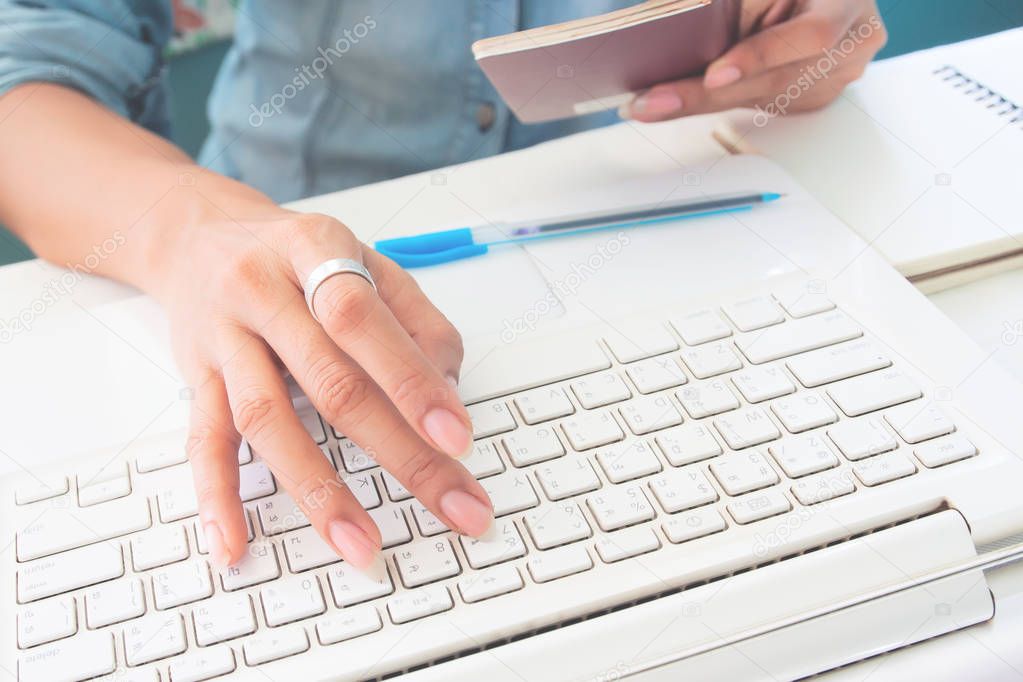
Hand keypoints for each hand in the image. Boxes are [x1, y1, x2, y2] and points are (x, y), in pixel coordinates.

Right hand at [146, 178, 492, 568]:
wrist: (197, 236)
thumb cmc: (297, 255)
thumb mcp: (365, 259)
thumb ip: (415, 318)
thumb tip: (449, 392)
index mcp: (316, 251)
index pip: (364, 318)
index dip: (411, 380)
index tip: (456, 436)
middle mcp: (263, 292)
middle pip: (330, 382)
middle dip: (400, 453)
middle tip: (452, 505)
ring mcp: (223, 338)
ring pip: (267, 420)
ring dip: (318, 491)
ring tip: (361, 545)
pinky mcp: (196, 377)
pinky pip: (203, 441)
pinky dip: (218, 496)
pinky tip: (234, 544)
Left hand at [622, 0, 886, 120]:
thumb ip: (738, 7)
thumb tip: (683, 19)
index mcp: (846, 3)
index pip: (810, 36)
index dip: (759, 57)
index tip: (713, 74)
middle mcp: (850, 45)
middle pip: (774, 81)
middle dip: (706, 94)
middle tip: (653, 101)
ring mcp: (834, 76)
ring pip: (761, 98)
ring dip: (701, 103)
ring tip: (650, 102)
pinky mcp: (812, 96)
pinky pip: (759, 103)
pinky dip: (717, 100)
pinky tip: (675, 99)